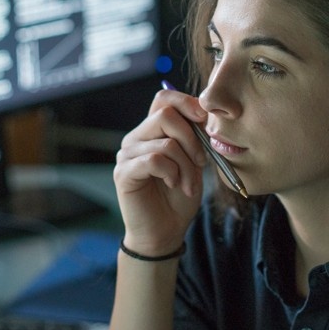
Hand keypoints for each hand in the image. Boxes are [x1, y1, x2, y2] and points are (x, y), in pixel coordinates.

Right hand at [113, 86, 207, 255]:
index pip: (163, 98)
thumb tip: (204, 111)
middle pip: (165, 114)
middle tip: (201, 162)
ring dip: (186, 165)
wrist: (166, 231)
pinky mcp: (123, 172)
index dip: (186, 102)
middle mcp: (136, 137)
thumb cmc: (180, 196)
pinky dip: (172, 173)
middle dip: (192, 138)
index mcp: (152, 131)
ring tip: (188, 183)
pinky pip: (154, 160)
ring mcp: (126, 154)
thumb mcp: (194, 161)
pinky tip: (174, 185)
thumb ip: (195, 136)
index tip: (206, 119)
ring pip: (165, 142)